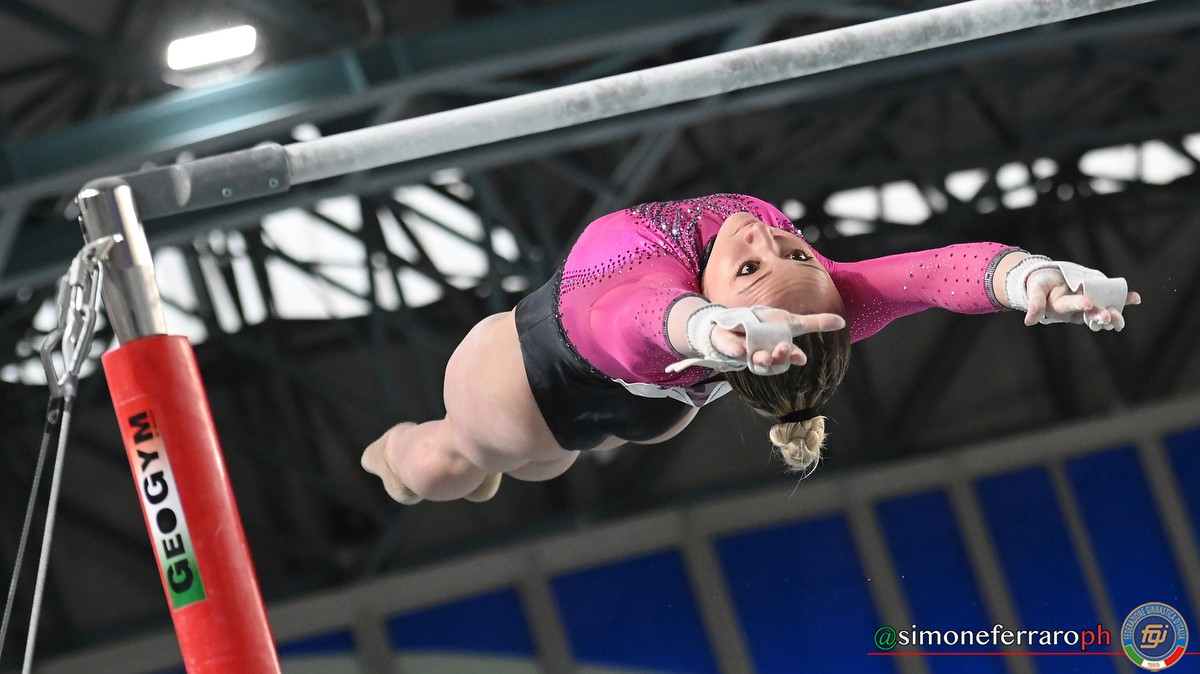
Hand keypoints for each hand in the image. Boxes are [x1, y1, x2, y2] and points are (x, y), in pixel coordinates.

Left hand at [711, 309, 844, 368]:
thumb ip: (815, 323)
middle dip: (779, 357)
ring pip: (756, 363)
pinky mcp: (731, 349)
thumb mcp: (791, 321)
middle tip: (783, 349)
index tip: (801, 358)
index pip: (791, 356)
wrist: (735, 325)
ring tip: (764, 354)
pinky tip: (739, 349)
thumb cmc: (766, 325)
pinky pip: (732, 351)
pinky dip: (734, 350)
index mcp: (780, 348)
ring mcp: (748, 354)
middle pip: (774, 362)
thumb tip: (842, 322)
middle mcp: (766, 355)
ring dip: (762, 360)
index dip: (795, 357)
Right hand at [1023, 268, 1140, 330]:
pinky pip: (1111, 300)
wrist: (1047, 281)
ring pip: (1102, 310)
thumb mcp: (1035, 290)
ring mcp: (1088, 303)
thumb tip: (1029, 323)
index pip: (1071, 306)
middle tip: (1108, 318)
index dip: (1079, 305)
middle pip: (1090, 314)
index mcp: (1061, 306)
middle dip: (1100, 316)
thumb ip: (1034, 304)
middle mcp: (1076, 308)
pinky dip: (1124, 300)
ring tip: (1121, 320)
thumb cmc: (1039, 285)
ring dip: (1114, 315)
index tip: (1088, 304)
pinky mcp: (1096, 297)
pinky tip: (1136, 299)